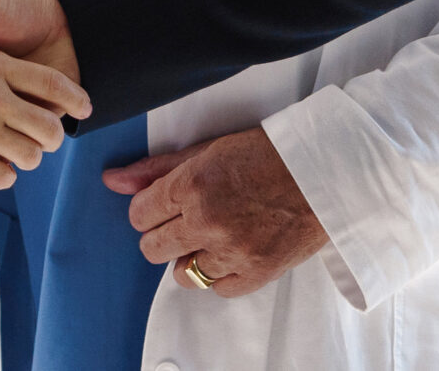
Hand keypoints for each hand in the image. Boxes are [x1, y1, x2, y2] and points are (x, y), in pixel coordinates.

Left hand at [103, 128, 328, 297]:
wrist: (326, 172)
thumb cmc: (268, 153)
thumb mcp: (208, 150)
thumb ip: (156, 168)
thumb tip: (112, 180)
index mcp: (191, 183)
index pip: (139, 214)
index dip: (148, 210)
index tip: (163, 205)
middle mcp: (206, 220)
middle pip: (152, 248)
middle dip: (162, 234)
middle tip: (185, 221)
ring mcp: (232, 250)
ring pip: (183, 275)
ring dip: (190, 257)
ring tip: (212, 236)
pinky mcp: (257, 272)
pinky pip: (218, 289)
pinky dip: (221, 274)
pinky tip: (232, 251)